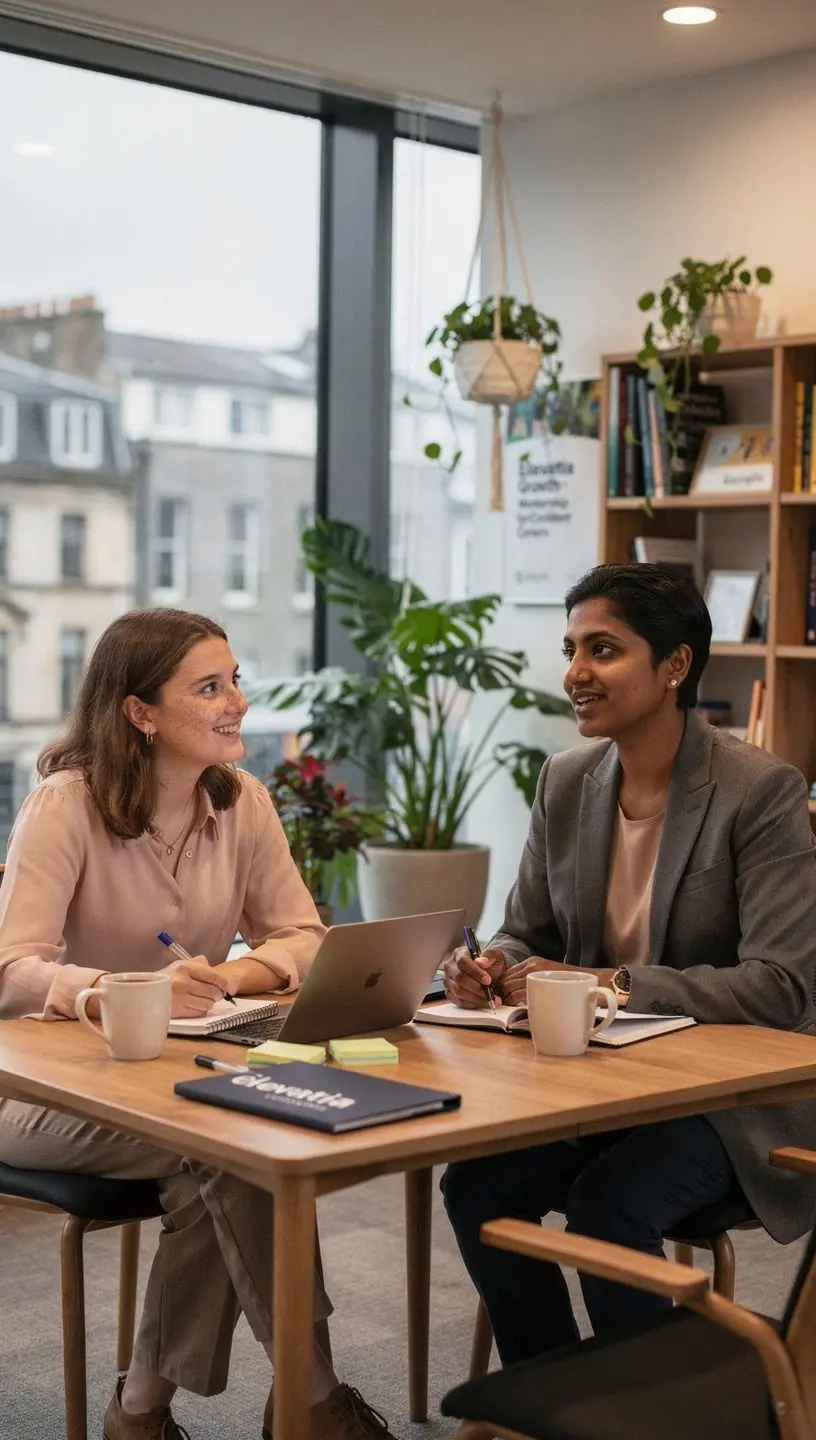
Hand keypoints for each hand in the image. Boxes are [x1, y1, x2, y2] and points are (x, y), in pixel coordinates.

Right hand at [161, 957, 228, 1017]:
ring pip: (208, 1004)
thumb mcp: (180, 964)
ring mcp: (179, 998)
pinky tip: (195, 1005)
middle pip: (213, 992)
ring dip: (209, 1002)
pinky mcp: (177, 1012)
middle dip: (218, 994)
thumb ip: (200, 964)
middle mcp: (182, 982)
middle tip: (217, 994)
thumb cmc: (167, 978)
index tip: (225, 986)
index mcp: (184, 967)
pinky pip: (199, 1012)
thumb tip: (220, 977)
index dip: (223, 983)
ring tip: (204, 999)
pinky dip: (201, 1009)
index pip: (214, 976)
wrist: (144, 992)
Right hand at [443, 946, 506, 1009]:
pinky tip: (482, 1002)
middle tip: (490, 993)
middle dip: (476, 987)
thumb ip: (490, 955)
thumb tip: (481, 962)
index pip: (462, 962)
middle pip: (459, 978)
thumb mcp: (496, 955)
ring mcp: (449, 981)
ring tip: (490, 999)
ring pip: (458, 991)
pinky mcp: (450, 994)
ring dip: (476, 997)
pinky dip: (472, 1004)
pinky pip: (458, 1001)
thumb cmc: (492, 964)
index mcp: (459, 954)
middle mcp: (451, 967)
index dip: (475, 972)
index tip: (487, 980)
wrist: (493, 975)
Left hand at [498, 959, 617, 1005]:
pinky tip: (521, 1008)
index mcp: (532, 962)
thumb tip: (512, 997)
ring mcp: (536, 972)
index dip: (501, 988)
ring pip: (509, 988)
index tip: (503, 999)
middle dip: (501, 994)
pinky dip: (515, 1003)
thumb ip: (534, 985)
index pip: (506, 975)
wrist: (596, 983)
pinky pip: (519, 995)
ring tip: (512, 1008)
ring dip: (506, 1000)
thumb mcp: (550, 980)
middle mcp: (532, 965)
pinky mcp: (542, 983)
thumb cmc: (573, 987)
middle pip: (504, 981)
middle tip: (506, 1006)